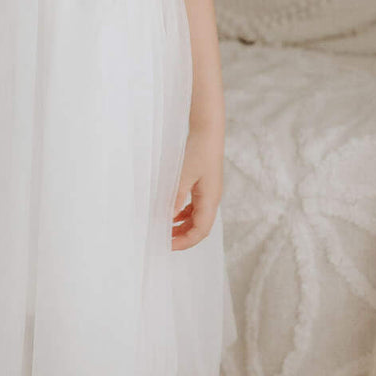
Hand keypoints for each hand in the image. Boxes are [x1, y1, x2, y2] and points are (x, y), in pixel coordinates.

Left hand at [171, 124, 222, 250]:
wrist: (208, 130)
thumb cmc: (199, 150)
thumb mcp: (184, 174)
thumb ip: (176, 197)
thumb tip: (168, 218)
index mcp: (210, 199)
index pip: (201, 231)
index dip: (185, 242)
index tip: (168, 245)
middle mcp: (212, 199)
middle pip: (200, 228)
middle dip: (183, 237)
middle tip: (163, 241)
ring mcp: (208, 193)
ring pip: (196, 218)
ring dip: (182, 227)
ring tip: (164, 230)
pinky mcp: (203, 186)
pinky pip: (194, 208)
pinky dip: (183, 214)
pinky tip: (171, 214)